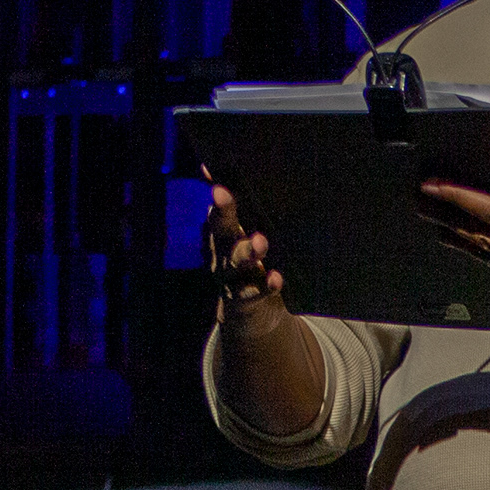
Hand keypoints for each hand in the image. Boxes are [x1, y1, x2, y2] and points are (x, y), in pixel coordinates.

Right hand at [204, 182, 292, 329]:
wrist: (250, 316)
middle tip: (223, 194)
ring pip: (235, 262)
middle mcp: (223, 253)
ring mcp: (231, 278)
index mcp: (224, 235)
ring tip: (260, 242)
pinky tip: (276, 278)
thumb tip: (229, 173)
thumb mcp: (247, 239)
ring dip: (246, 251)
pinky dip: (265, 286)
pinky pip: (252, 293)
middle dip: (223, 211)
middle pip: (221, 230)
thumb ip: (244, 214)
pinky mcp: (244, 301)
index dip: (215, 194)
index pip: (218, 209)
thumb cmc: (253, 267)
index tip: (214, 176)